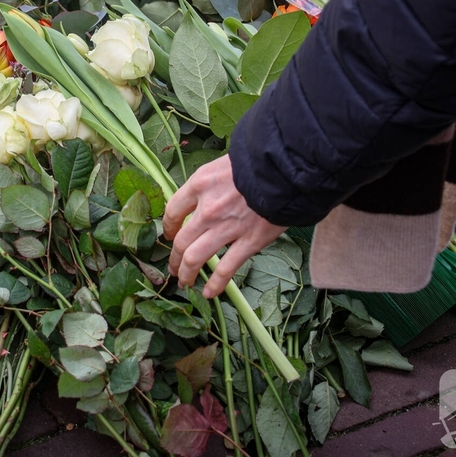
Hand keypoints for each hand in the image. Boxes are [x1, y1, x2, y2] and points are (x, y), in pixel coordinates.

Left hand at [162, 155, 285, 297]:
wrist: (286, 170)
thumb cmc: (256, 163)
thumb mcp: (222, 164)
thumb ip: (207, 183)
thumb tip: (199, 198)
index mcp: (199, 185)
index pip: (173, 211)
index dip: (169, 227)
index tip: (170, 236)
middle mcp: (208, 209)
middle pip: (181, 241)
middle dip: (174, 259)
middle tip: (173, 268)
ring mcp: (227, 228)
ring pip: (196, 258)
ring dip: (187, 273)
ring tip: (185, 281)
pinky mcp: (249, 242)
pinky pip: (227, 269)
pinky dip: (216, 284)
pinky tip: (210, 293)